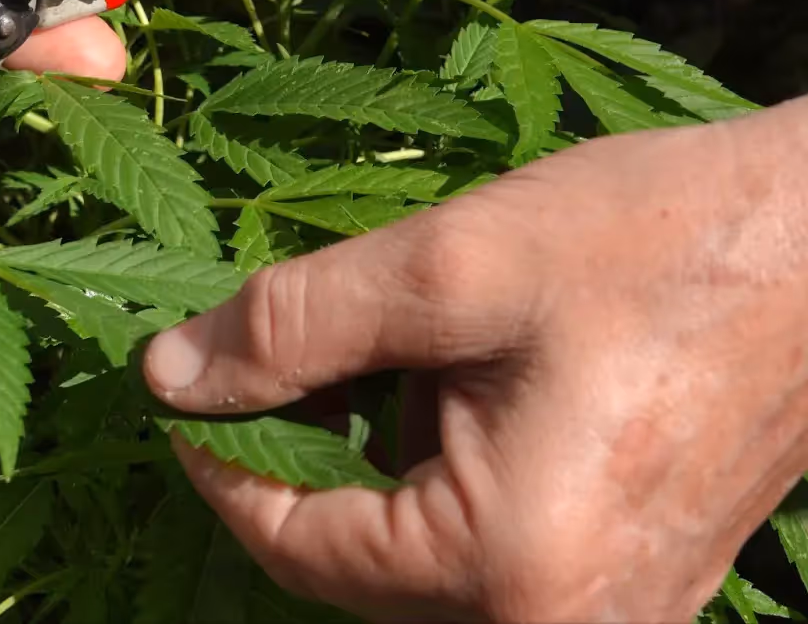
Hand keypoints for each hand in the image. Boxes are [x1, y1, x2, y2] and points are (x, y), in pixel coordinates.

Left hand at [142, 99, 807, 621]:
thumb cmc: (662, 243)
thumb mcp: (448, 268)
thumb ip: (290, 329)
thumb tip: (169, 378)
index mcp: (510, 569)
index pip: (296, 546)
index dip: (219, 461)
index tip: (185, 385)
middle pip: (357, 561)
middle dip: (305, 452)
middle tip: (284, 348)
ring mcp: (611, 612)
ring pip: (418, 551)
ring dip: (378, 452)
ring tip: (405, 343)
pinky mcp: (633, 575)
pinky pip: (488, 544)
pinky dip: (444, 464)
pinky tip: (466, 373)